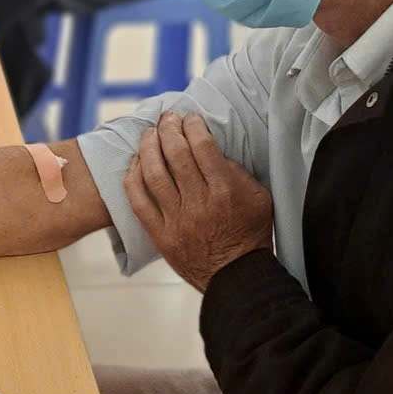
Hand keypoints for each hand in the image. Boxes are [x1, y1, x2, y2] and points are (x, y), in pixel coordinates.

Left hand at [123, 111, 272, 291]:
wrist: (236, 275)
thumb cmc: (250, 233)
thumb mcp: (259, 197)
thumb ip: (237, 172)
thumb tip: (212, 149)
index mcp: (225, 191)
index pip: (202, 146)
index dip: (193, 126)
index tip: (190, 118)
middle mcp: (199, 203)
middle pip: (175, 154)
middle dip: (168, 129)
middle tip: (167, 118)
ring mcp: (177, 219)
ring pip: (153, 174)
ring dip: (148, 147)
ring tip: (149, 133)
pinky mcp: (160, 234)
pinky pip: (139, 201)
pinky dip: (133, 178)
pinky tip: (135, 163)